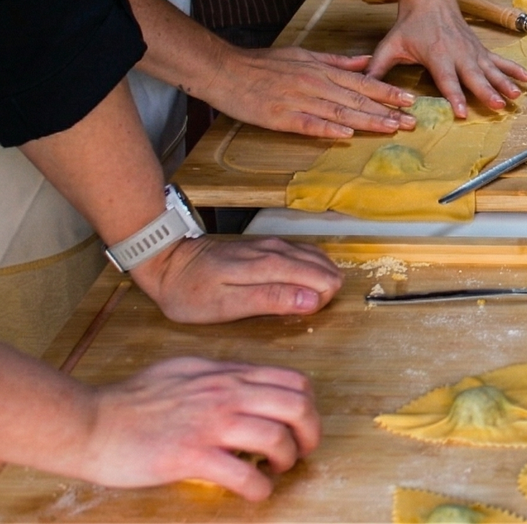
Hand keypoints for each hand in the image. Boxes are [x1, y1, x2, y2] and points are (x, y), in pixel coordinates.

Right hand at [72, 357, 319, 500]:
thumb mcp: (186, 370)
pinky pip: (244, 475)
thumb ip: (221, 375)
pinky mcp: (191, 456)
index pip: (293, 381)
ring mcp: (210, 425)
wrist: (91, 423)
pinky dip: (259, 488)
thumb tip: (248, 384)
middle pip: (297, 406)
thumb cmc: (132, 400)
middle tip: (302, 452)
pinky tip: (255, 493)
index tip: (301, 424)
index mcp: (227, 374)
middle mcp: (226, 394)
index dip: (308, 405)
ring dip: (287, 461)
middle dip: (310, 433)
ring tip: (275, 472)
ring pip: (277, 439)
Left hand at [131, 236, 342, 323]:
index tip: (303, 316)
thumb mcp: (226, 305)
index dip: (321, 302)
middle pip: (325, 268)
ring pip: (318, 259)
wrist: (168, 262)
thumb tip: (312, 300)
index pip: (322, 280)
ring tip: (302, 302)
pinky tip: (303, 284)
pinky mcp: (269, 244)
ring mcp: (274, 244)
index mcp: (270, 266)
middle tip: (300, 312)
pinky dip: (312, 270)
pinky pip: (306, 253)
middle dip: (323, 292)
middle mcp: (278, 250)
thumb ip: (271, 300)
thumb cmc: (192, 292)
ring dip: (319, 280)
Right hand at [202, 46, 415, 139]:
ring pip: (339, 111)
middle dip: (387, 110)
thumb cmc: (264, 64)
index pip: (362, 83)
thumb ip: (337, 61)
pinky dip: (327, 127)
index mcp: (321, 71)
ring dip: (367, 121)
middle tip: (411, 120)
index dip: (388, 92)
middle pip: (357, 99)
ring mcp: (298, 100)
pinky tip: (345, 133)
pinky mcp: (280, 115)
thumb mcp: (304, 55)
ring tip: (391, 128)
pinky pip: (308, 123)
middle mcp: (315, 84)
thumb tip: (365, 62)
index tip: (410, 100)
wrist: (226, 69)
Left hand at [367, 0, 526, 117]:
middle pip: (475, 77)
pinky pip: (500, 61)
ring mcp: (472, 52)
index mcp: (437, 56)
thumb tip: (361, 88)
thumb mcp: (390, 46)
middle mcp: (458, 54)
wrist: (430, 0)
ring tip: (516, 96)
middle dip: (487, 92)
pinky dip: (514, 70)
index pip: (446, 80)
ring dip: (505, 83)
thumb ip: (376, 69)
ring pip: (491, 70)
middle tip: (499, 105)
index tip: (461, 111)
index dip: (454, 96)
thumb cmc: (410, 26)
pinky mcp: (481, 50)